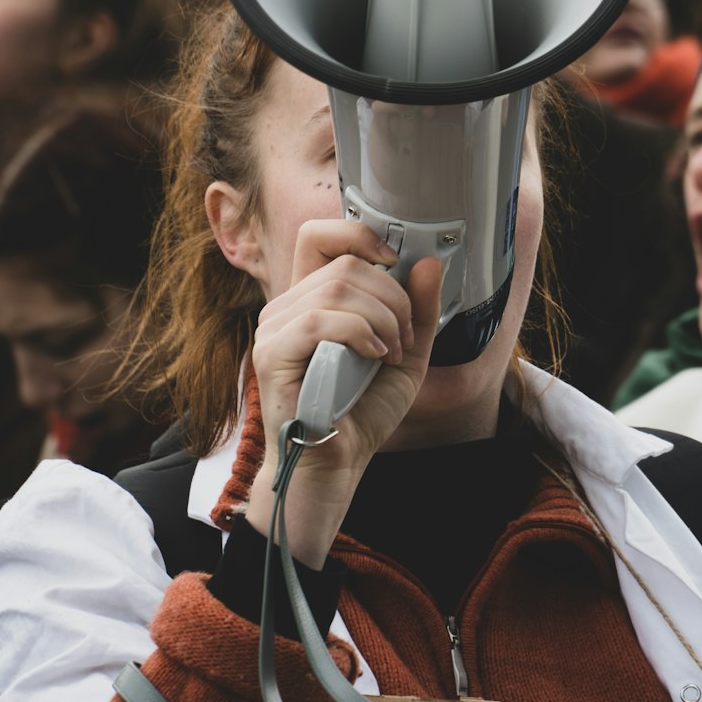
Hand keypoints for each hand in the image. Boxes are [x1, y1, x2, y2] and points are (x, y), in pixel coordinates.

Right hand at [242, 221, 442, 566]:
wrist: (336, 468)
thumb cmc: (361, 413)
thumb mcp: (407, 355)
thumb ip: (419, 311)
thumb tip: (429, 263)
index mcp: (311, 298)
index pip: (318, 235)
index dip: (358, 234)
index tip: (395, 260)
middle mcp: (287, 306)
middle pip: (344, 263)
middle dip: (391, 295)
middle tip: (405, 336)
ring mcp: (274, 328)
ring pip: (337, 288)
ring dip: (382, 317)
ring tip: (393, 352)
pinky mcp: (273, 355)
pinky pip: (319, 320)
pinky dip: (360, 333)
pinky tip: (376, 356)